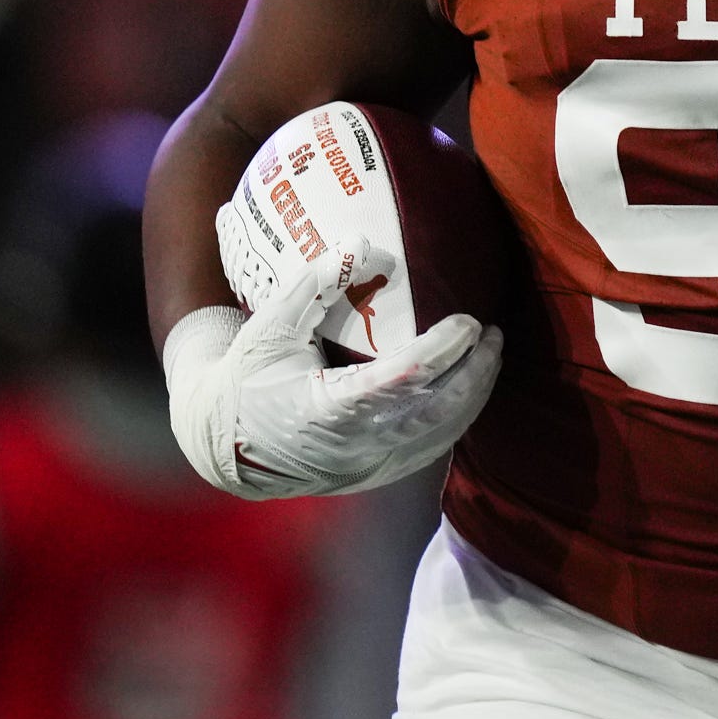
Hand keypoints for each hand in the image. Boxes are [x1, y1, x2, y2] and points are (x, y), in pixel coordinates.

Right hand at [164, 261, 501, 499]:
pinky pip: (431, 450)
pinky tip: (469, 389)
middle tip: (493, 334)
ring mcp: (368, 465)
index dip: (443, 349)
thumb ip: (313, 285)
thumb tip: (359, 243)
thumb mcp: (269, 328)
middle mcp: (354, 444)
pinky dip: (457, 419)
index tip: (468, 321)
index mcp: (326, 409)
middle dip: (474, 372)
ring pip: (441, 436)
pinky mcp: (376, 475)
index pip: (403, 379)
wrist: (224, 444)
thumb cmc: (247, 378)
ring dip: (474, 395)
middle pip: (436, 411)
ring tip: (490, 355)